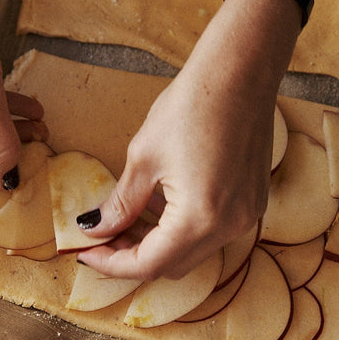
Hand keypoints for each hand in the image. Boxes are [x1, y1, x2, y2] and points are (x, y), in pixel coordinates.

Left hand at [76, 0, 300, 279]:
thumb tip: (95, 229)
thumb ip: (120, 203)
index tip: (84, 253)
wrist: (240, 72)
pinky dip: (183, 230)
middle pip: (172, 266)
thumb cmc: (191, 106)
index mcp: (199, 220)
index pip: (147, 265)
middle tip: (101, 238)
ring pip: (193, 252)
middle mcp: (230, 228)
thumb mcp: (143, 158)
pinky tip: (161, 205)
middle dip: (133, 257)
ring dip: (158, 245)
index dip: (111, 264)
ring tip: (126, 221)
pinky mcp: (254, 203)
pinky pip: (212, 233)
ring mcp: (247, 217)